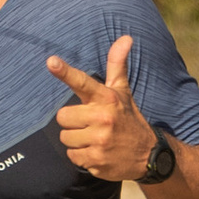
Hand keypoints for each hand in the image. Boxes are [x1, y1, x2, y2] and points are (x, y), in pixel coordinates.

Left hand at [47, 32, 156, 181]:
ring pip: (65, 137)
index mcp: (107, 98)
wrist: (147, 155)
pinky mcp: (96, 160)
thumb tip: (126, 38)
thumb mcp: (122, 92)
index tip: (51, 62)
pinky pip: (72, 156)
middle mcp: (103, 118)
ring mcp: (100, 140)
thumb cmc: (128, 118)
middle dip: (72, 121)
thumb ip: (117, 65)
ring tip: (94, 139)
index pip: (82, 82)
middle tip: (88, 124)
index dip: (65, 72)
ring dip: (76, 140)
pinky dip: (81, 156)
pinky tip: (96, 152)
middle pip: (62, 116)